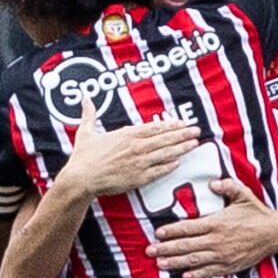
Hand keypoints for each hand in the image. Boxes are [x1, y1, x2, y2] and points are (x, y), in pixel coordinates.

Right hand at [58, 97, 199, 199]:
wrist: (80, 178)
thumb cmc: (82, 157)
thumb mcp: (86, 132)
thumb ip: (89, 114)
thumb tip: (85, 98)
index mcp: (126, 135)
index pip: (154, 128)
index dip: (171, 125)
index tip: (183, 123)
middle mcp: (136, 147)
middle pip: (165, 139)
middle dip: (183, 134)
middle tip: (197, 131)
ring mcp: (138, 163)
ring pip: (166, 154)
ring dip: (182, 148)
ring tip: (194, 144)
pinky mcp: (138, 178)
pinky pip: (158, 171)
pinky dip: (170, 166)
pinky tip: (179, 163)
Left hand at [151, 178, 277, 277]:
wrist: (276, 233)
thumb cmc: (258, 213)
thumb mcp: (243, 195)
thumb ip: (227, 187)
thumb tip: (212, 183)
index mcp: (217, 223)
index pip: (188, 228)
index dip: (172, 231)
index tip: (158, 233)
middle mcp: (217, 240)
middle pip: (186, 246)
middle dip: (166, 249)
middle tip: (149, 251)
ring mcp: (223, 255)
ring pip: (194, 260)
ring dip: (175, 263)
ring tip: (160, 264)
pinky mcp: (230, 265)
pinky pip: (210, 272)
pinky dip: (196, 274)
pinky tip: (184, 276)